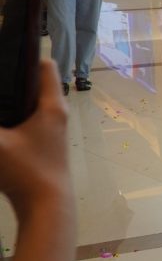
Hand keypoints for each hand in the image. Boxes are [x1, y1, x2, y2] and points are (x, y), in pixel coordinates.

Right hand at [0, 61, 69, 212]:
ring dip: (11, 99)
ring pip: (30, 103)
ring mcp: (52, 130)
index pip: (44, 66)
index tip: (2, 52)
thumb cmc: (25, 172)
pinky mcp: (44, 145)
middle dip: (11, 78)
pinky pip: (27, 120)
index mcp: (51, 106)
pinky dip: (13, 116)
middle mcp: (56, 114)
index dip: (23, 55)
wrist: (47, 208)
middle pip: (34, 83)